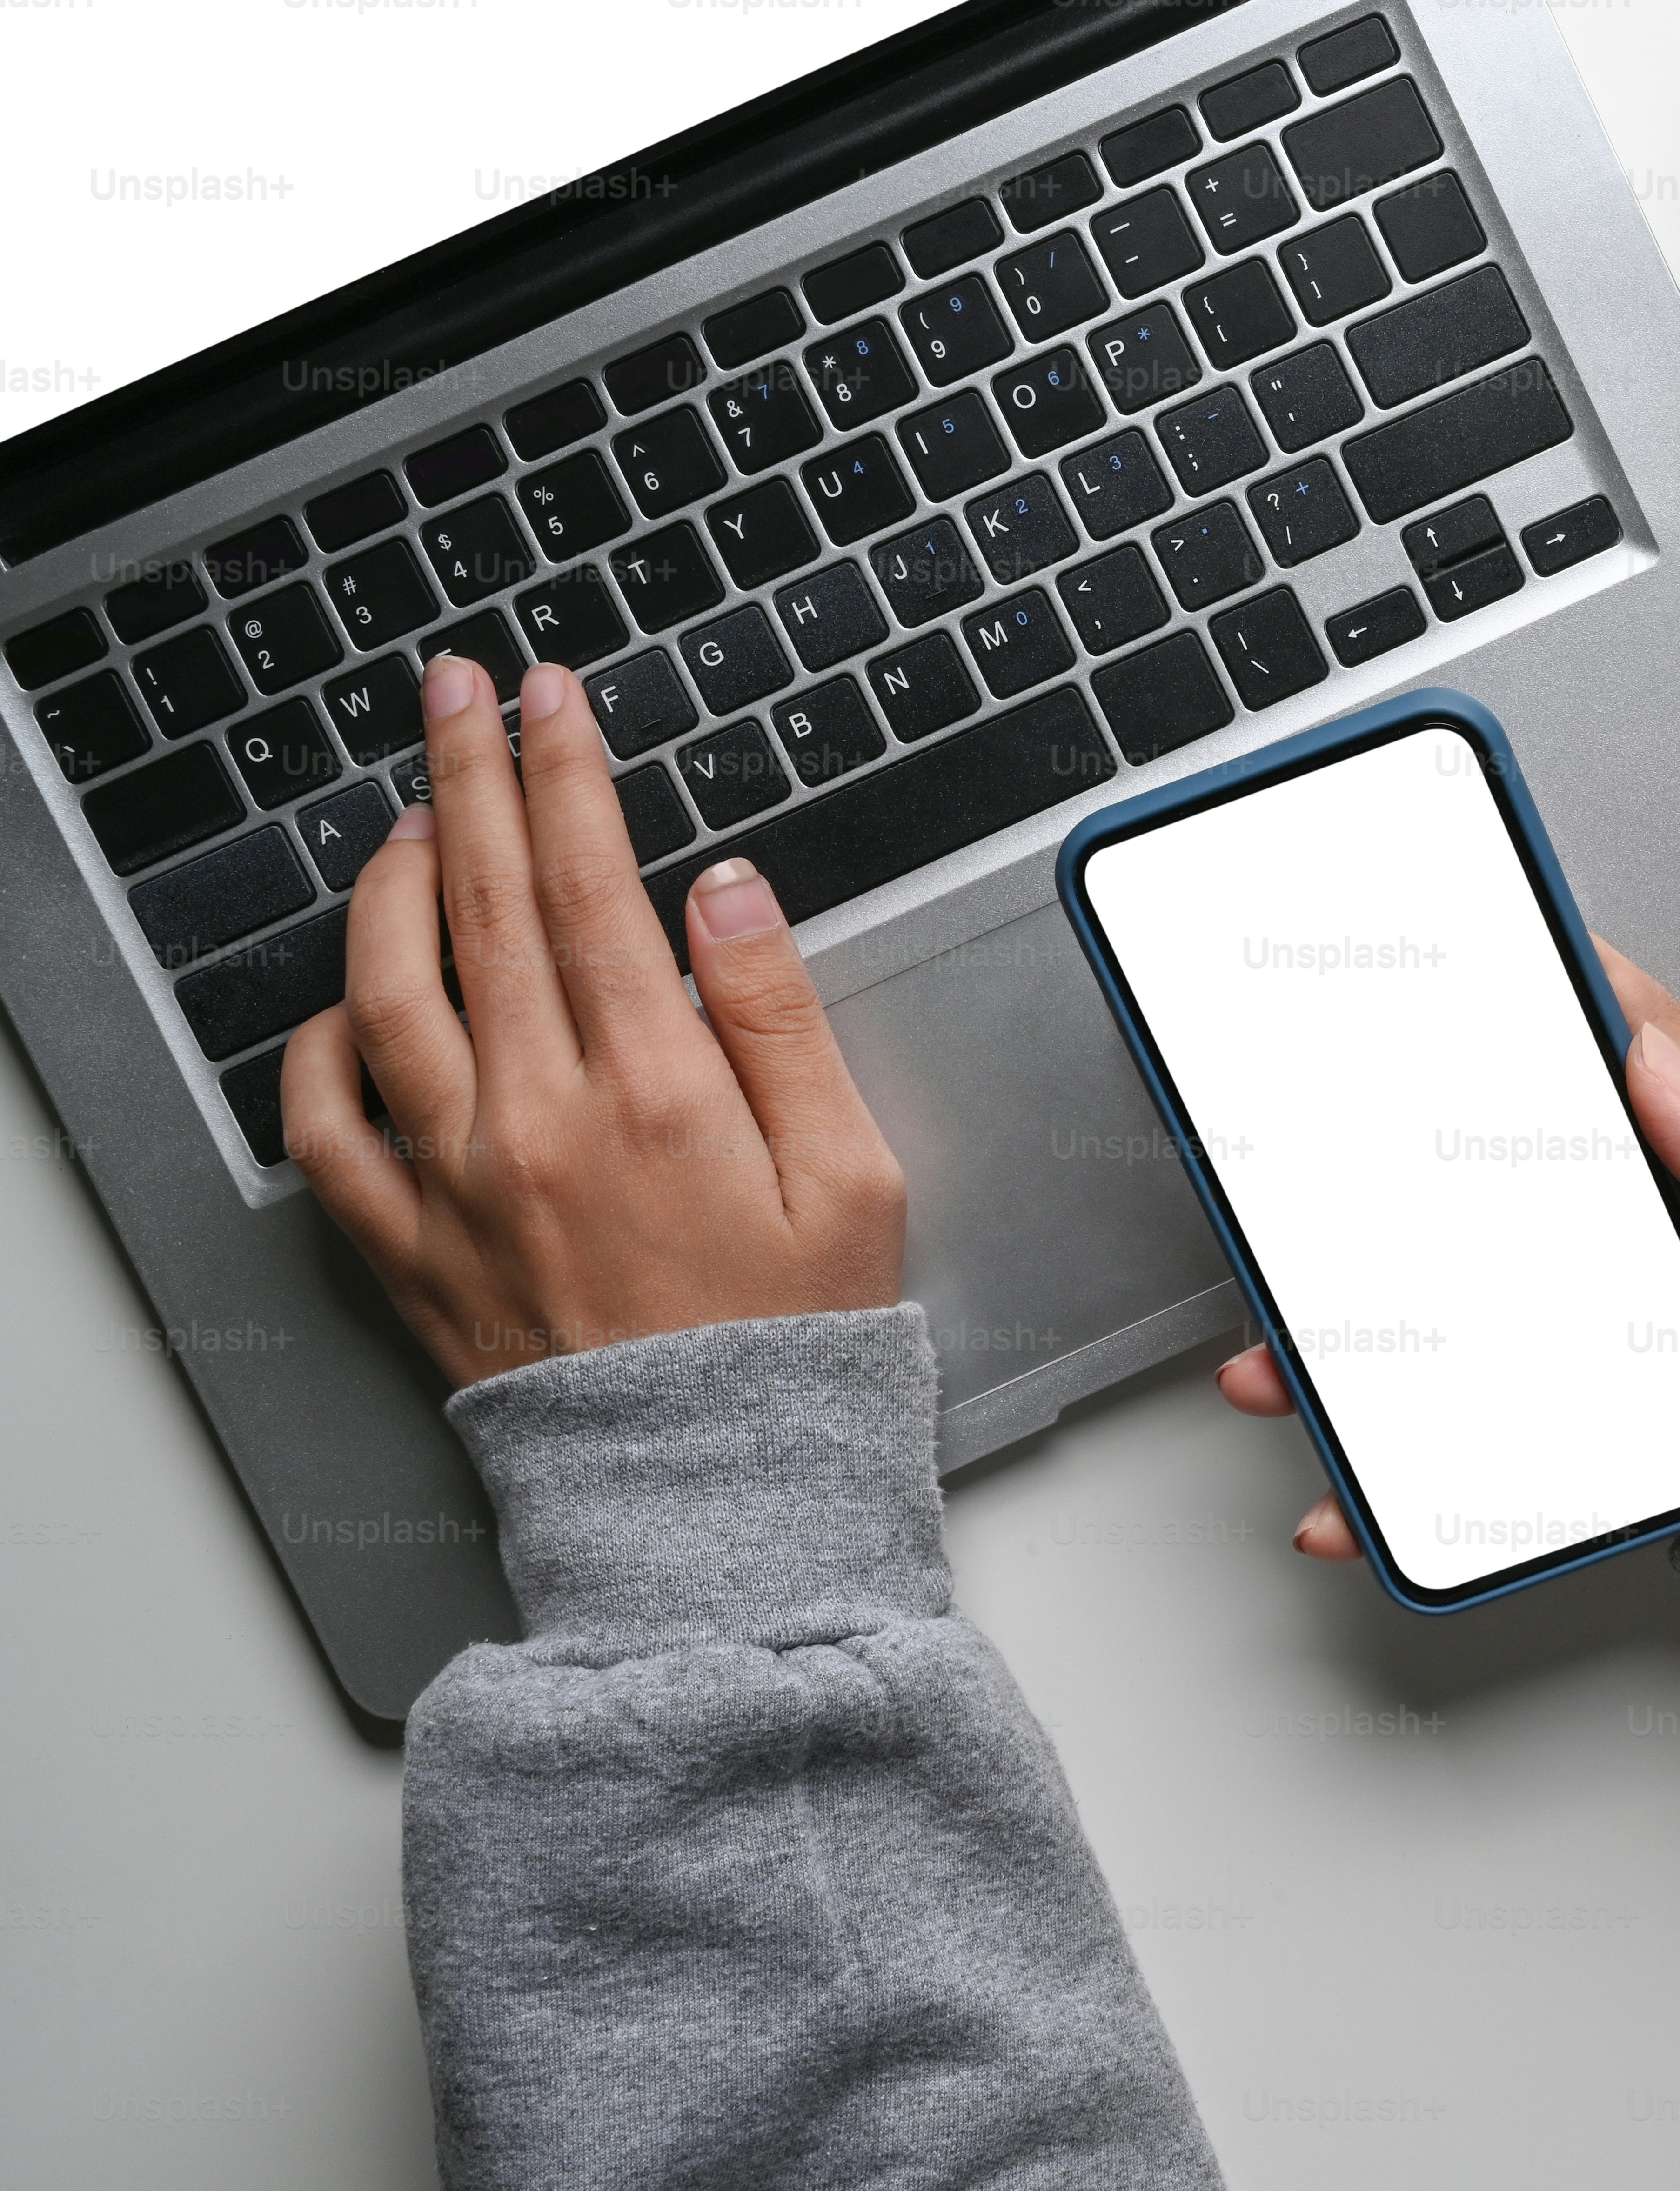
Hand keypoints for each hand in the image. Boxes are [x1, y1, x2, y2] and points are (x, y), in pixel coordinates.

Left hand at [285, 653, 906, 1388]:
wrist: (714, 1499)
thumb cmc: (795, 1340)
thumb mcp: (851, 1172)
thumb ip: (785, 1020)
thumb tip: (727, 894)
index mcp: (656, 1095)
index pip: (592, 886)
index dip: (568, 774)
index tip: (552, 698)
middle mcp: (537, 1123)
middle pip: (483, 906)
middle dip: (470, 776)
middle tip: (457, 692)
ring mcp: (456, 1184)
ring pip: (387, 990)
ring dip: (388, 881)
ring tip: (406, 815)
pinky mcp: (409, 1248)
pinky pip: (323, 1129)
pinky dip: (317, 1046)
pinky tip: (345, 999)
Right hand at [1220, 940, 1679, 1560]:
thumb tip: (1663, 1062)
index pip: (1614, 1055)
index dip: (1536, 993)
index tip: (1447, 954)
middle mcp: (1640, 1239)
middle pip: (1488, 1184)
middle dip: (1382, 1181)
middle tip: (1298, 1178)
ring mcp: (1595, 1327)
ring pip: (1448, 1309)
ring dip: (1350, 1336)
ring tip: (1279, 1361)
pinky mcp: (1572, 1413)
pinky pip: (1465, 1429)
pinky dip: (1396, 1466)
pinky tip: (1351, 1491)